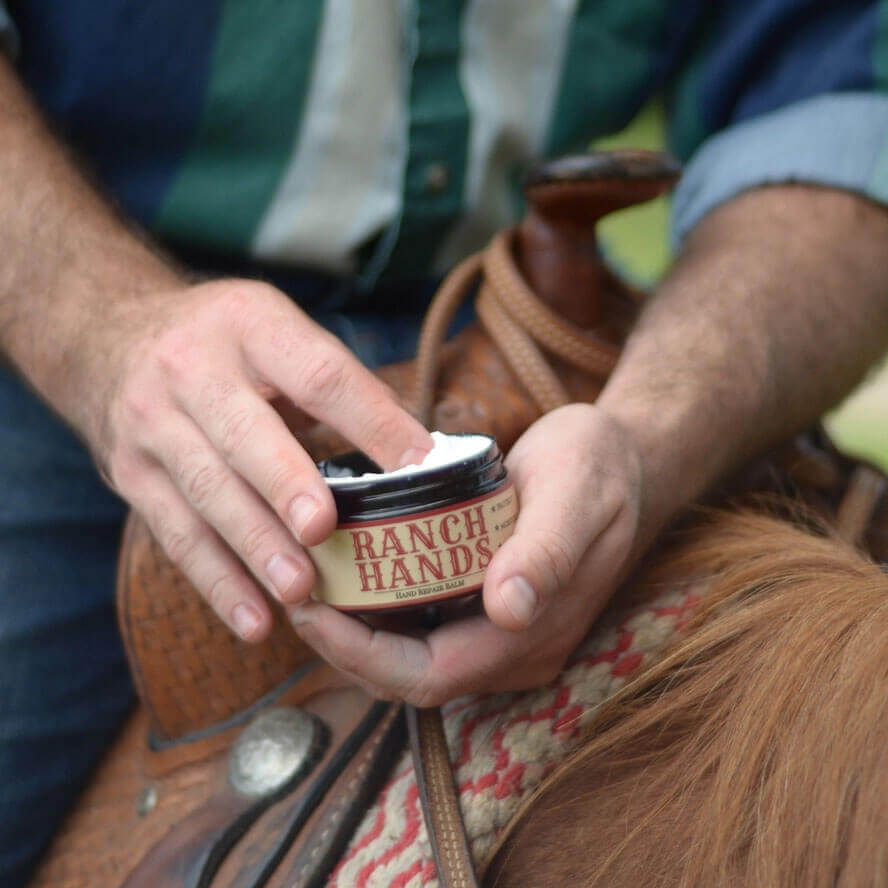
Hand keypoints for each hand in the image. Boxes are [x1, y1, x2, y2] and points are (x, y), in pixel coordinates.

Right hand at [86, 279, 431, 641]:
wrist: (103, 336)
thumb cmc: (218, 341)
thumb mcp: (274, 331)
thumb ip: (338, 383)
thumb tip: (420, 451)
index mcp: (250, 324)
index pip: (319, 374)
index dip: (371, 421)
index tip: (420, 465)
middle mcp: (192, 370)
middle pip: (244, 433)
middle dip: (284, 485)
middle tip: (323, 529)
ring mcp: (153, 425)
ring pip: (208, 492)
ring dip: (254, 547)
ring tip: (299, 591)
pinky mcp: (131, 475)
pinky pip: (176, 535)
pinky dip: (217, 581)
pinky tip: (254, 620)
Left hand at [285, 404, 642, 704]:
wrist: (622, 462)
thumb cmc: (598, 468)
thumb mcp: (576, 492)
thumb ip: (547, 551)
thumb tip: (509, 611)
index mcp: (537, 634)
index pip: (431, 673)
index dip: (362, 654)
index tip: (312, 608)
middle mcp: (516, 649)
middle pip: (409, 675)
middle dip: (344, 645)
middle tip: (295, 591)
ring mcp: (502, 634)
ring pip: (409, 657)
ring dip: (354, 631)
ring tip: (309, 582)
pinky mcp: (489, 611)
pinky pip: (420, 628)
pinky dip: (377, 611)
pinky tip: (349, 573)